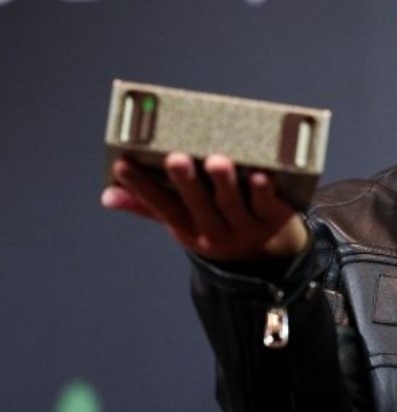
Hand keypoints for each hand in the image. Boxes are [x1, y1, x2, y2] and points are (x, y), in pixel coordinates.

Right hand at [101, 152, 307, 262]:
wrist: (266, 252)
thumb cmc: (215, 222)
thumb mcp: (183, 219)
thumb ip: (148, 205)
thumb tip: (107, 195)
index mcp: (188, 228)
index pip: (161, 207)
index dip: (141, 188)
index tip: (122, 164)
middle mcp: (214, 231)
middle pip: (199, 205)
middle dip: (186, 182)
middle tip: (176, 158)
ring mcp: (246, 226)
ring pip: (233, 205)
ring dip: (224, 184)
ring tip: (218, 161)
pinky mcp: (275, 218)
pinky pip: (269, 205)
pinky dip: (265, 191)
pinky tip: (261, 175)